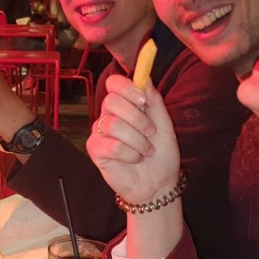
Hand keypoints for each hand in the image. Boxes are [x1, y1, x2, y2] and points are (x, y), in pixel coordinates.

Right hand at [86, 74, 180, 204]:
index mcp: (125, 105)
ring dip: (138, 140)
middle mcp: (109, 115)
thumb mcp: (163, 122)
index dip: (126, 87)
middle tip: (151, 133)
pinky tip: (134, 159)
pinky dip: (129, 154)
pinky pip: (111, 146)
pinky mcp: (95, 150)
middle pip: (111, 101)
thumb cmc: (160, 152)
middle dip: (137, 118)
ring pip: (113, 124)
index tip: (143, 100)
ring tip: (146, 151)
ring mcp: (99, 133)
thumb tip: (145, 76)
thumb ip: (154, 99)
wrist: (158, 182)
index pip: (114, 83)